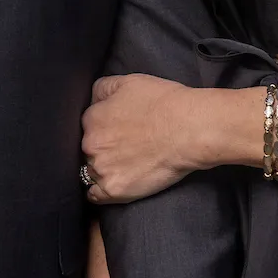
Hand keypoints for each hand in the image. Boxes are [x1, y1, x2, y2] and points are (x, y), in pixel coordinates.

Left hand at [82, 76, 206, 204]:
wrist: (188, 130)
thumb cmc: (164, 103)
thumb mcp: (128, 81)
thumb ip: (102, 88)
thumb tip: (93, 100)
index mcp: (92, 118)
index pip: (88, 126)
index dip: (103, 128)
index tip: (116, 131)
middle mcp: (91, 144)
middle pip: (89, 149)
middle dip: (103, 148)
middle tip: (124, 148)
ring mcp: (101, 168)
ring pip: (92, 171)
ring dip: (104, 169)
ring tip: (124, 166)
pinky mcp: (115, 190)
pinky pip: (96, 196)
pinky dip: (100, 193)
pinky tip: (111, 186)